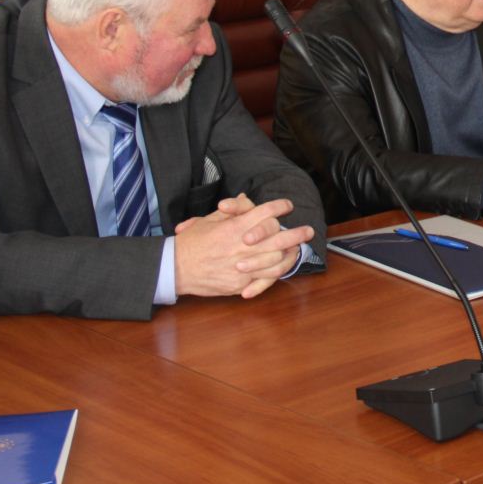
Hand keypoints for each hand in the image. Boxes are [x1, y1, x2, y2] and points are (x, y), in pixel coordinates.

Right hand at [174, 198, 313, 299]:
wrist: (174, 269)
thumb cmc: (191, 243)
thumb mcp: (209, 221)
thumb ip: (231, 212)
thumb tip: (245, 199)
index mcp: (234, 227)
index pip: (264, 212)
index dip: (279, 207)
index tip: (287, 206)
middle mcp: (241, 246)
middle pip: (277, 238)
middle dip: (296, 233)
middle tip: (308, 230)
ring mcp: (241, 267)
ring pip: (275, 261)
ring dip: (291, 254)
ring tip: (300, 250)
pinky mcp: (239, 284)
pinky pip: (263, 279)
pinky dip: (275, 273)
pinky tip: (284, 267)